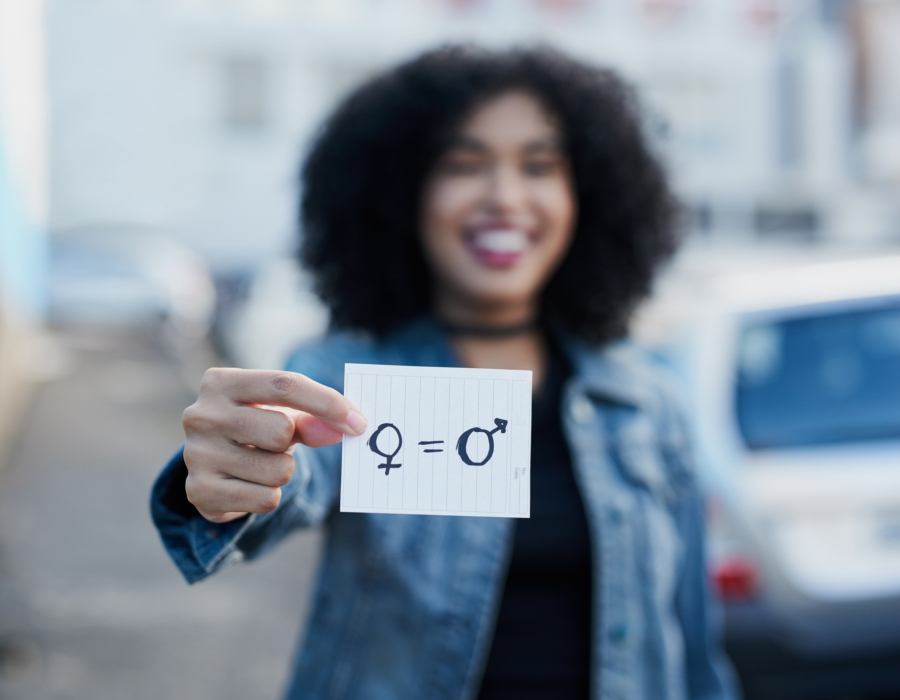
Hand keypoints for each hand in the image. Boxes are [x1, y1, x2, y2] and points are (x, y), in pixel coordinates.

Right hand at [181, 368, 366, 522]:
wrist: (211, 465)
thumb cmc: (254, 427)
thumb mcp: (281, 413)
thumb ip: (315, 418)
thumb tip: (351, 426)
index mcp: (221, 382)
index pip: (285, 385)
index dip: (328, 403)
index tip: (359, 423)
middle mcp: (201, 415)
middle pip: (281, 430)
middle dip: (291, 442)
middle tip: (276, 443)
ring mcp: (197, 455)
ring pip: (278, 470)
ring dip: (282, 471)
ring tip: (260, 465)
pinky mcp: (200, 492)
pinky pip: (266, 499)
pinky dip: (269, 496)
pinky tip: (249, 485)